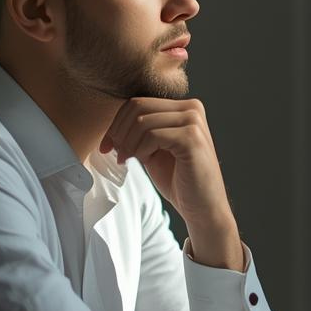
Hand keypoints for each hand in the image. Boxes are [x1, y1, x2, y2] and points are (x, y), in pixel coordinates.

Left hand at [101, 97, 241, 268]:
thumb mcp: (153, 151)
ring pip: (142, 121)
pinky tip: (144, 161)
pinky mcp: (192, 138)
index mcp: (184, 108)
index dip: (116, 123)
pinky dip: (141, 149)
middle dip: (119, 131)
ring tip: (128, 159)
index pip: (138, 102)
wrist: (203, 208)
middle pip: (138, 107)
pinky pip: (152, 135)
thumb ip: (138, 134)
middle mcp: (192, 109)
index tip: (107, 146)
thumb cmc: (180, 182)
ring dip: (128, 143)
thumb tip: (111, 128)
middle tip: (115, 153)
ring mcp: (194, 122)